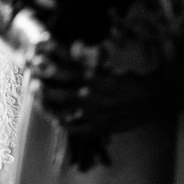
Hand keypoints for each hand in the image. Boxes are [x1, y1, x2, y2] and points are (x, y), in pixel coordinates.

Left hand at [29, 40, 180, 137]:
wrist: (150, 99)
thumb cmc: (128, 80)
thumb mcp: (107, 69)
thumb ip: (89, 67)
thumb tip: (73, 53)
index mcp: (94, 79)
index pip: (65, 73)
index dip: (48, 70)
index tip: (35, 65)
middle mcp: (93, 97)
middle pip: (60, 95)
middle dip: (43, 90)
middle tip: (33, 85)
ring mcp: (96, 114)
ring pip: (66, 113)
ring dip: (50, 109)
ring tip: (40, 104)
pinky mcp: (101, 127)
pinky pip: (79, 130)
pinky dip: (66, 126)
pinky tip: (58, 122)